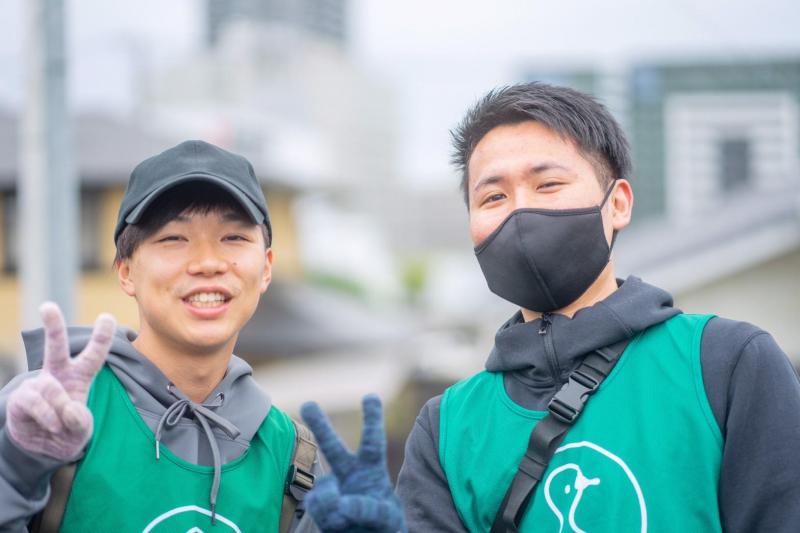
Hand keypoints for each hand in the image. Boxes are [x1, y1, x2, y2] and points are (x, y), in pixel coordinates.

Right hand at [6, 302, 115, 460]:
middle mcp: (58, 374)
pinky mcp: (21, 397)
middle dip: (53, 326)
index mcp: (80, 376)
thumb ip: (80, 422)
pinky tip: (52, 425)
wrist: (41, 448)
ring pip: (50, 387)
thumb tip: (70, 408)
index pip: (93, 355)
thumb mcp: (81, 430)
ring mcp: (38, 384)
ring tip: (60, 424)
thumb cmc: (67, 430)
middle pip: (56, 346)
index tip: (107, 316)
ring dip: (59, 407)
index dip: (101, 337)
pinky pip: (35, 401)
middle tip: (47, 306)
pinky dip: (47, 416)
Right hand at [300, 394, 405, 532]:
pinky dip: (328, 516)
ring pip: (324, 490)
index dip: (372, 419)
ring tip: (349, 518)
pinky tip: (338, 522)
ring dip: (332, 503)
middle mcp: (349, 475)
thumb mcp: (386, 517)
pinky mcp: (319, 507)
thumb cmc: (383, 525)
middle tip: (308, 405)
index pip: (373, 442)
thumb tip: (337, 501)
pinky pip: (318, 507)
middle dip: (320, 426)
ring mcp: (331, 490)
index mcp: (371, 470)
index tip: (370, 396)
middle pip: (333, 448)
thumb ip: (366, 508)